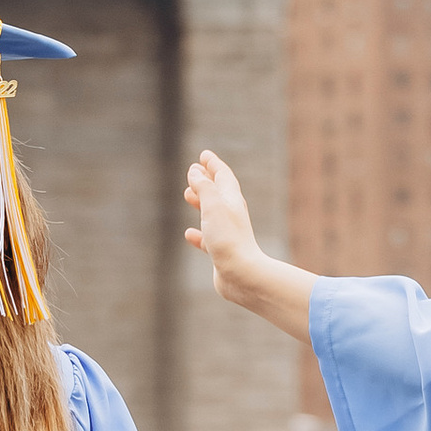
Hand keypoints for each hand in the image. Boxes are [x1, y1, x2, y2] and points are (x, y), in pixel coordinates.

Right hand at [185, 150, 318, 340]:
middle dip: (206, 179)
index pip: (222, 175)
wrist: (242, 275)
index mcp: (231, 200)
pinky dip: (198, 233)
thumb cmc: (228, 238)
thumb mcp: (212, 205)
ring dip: (200, 201)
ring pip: (212, 212)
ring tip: (187, 195)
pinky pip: (207, 238)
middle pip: (218, 191)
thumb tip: (195, 171)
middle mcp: (231, 215)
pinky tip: (188, 234)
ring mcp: (226, 233)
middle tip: (194, 170)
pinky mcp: (221, 252)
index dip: (213, 164)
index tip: (204, 155)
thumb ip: (203, 186)